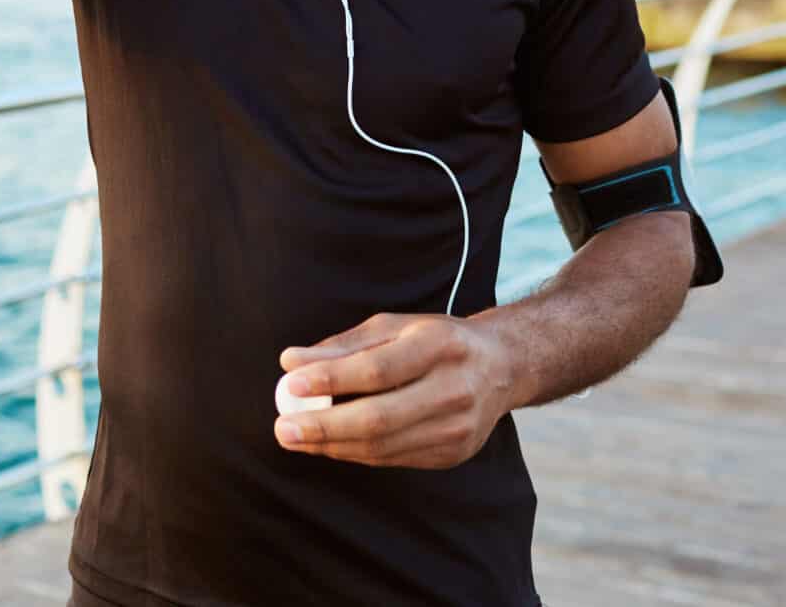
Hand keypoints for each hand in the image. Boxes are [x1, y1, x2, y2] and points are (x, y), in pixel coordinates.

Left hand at [274, 312, 518, 469]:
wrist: (502, 367)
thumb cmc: (436, 340)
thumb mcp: (394, 327)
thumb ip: (343, 346)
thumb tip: (291, 362)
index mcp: (440, 345)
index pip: (378, 369)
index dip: (331, 379)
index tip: (290, 384)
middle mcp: (454, 388)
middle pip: (380, 417)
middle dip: (324, 427)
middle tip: (283, 428)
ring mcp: (458, 427)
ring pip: (383, 446)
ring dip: (333, 445)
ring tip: (296, 437)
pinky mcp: (454, 453)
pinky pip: (393, 459)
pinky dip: (356, 453)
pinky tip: (331, 444)